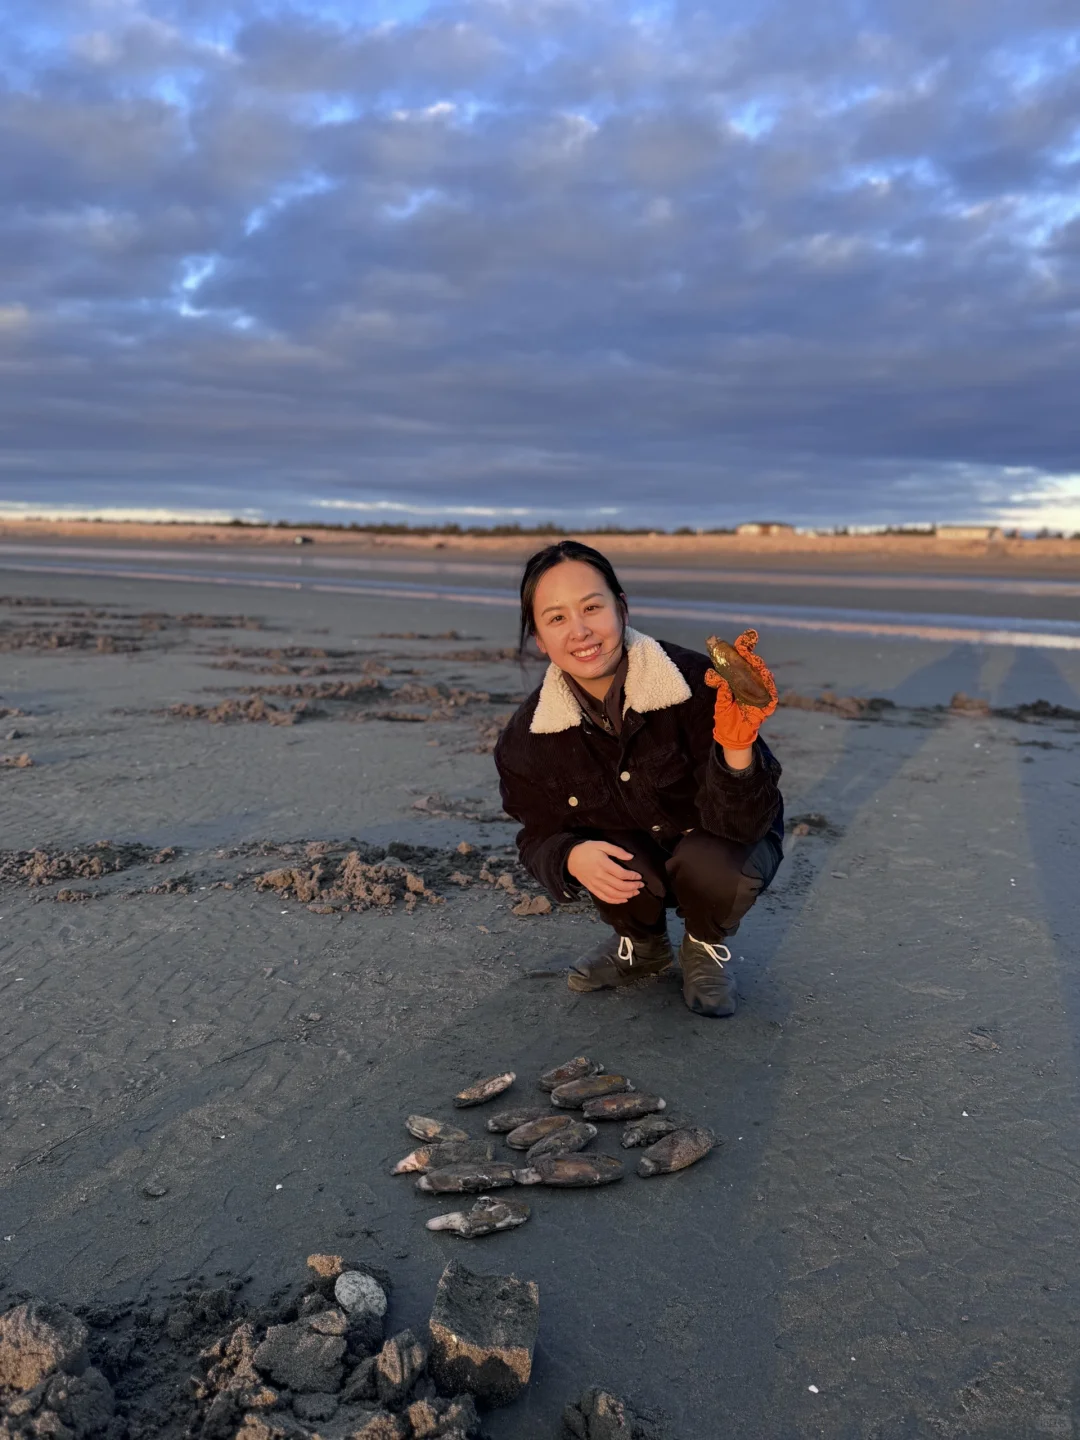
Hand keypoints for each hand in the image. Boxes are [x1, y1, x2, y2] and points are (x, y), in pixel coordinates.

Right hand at [566, 841, 643, 905]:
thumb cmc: (587, 850)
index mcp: (603, 864)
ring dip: (626, 895)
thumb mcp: (602, 845)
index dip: (632, 876)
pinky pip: (604, 898)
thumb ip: (617, 850)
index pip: (621, 874)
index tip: (639, 876)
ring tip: (635, 893)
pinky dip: (615, 901)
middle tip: (641, 885)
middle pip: (619, 886)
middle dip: (632, 887)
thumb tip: (630, 857)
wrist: (570, 858)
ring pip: (613, 894)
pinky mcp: (592, 889)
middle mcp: (599, 876)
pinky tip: (623, 900)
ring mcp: (595, 884)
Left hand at [705, 629, 777, 747]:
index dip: (743, 648)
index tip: (742, 638)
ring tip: (752, 658)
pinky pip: (771, 690)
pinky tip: (765, 674)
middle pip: (753, 664)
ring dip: (758, 666)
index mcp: (740, 680)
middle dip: (749, 654)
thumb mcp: (721, 702)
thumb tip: (714, 675)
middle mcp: (752, 683)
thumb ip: (720, 689)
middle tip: (744, 645)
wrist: (732, 736)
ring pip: (763, 674)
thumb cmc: (726, 717)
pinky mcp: (769, 703)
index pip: (742, 661)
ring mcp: (761, 692)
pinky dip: (768, 683)